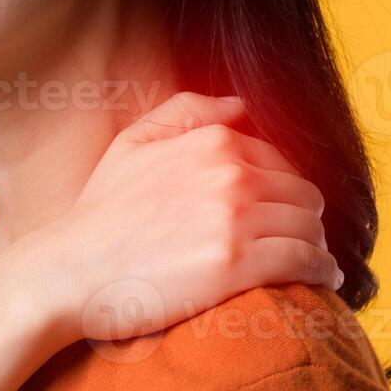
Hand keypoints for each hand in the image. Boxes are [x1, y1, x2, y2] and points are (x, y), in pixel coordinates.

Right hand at [21, 91, 341, 344]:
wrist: (67, 272)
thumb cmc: (96, 216)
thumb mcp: (132, 145)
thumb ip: (187, 113)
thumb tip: (242, 106)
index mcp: (212, 142)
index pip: (281, 162)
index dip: (285, 192)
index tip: (283, 215)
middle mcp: (231, 174)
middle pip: (304, 196)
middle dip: (306, 219)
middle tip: (300, 245)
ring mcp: (236, 219)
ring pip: (309, 228)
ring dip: (317, 247)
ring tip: (315, 267)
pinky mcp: (237, 265)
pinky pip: (306, 262)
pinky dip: (322, 273)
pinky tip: (324, 284)